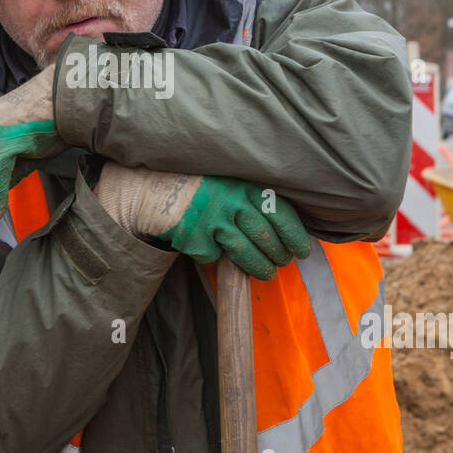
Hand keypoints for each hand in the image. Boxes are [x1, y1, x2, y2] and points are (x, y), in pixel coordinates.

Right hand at [93, 163, 310, 278]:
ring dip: (260, 267)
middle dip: (279, 254)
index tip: (303, 249)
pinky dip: (215, 258)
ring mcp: (211, 221)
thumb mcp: (224, 179)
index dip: (295, 234)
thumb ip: (248, 194)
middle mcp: (229, 200)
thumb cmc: (193, 184)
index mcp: (242, 183)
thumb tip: (281, 223)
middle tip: (283, 261)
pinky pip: (213, 257)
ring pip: (245, 253)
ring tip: (266, 273)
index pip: (280, 211)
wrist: (149, 188)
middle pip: (265, 236)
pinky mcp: (194, 239)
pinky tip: (212, 250)